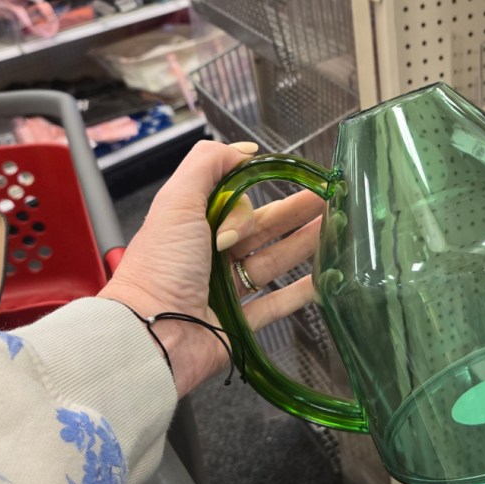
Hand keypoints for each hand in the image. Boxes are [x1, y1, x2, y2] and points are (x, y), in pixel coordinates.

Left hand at [98, 140, 322, 396]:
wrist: (149, 334)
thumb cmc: (160, 266)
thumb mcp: (177, 201)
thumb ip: (208, 164)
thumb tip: (246, 149)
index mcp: (193, 227)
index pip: (235, 203)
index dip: (254, 195)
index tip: (275, 188)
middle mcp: (210, 257)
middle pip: (262, 230)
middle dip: (295, 213)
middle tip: (327, 197)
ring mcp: (225, 291)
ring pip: (273, 262)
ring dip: (304, 245)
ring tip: (335, 229)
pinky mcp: (238, 325)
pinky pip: (275, 305)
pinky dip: (300, 292)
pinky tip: (323, 278)